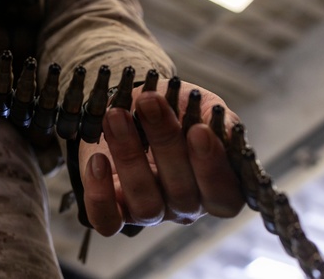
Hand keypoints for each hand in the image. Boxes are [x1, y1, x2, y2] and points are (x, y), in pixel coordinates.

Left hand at [79, 79, 243, 234]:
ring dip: (129, 157)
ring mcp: (150, 211)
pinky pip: (107, 220)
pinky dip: (99, 195)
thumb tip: (226, 130)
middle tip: (149, 102)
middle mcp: (185, 205)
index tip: (199, 130)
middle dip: (164, 142)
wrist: (135, 104)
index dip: (212, 167)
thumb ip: (216, 118)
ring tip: (116, 116)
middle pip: (182, 194)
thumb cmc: (175, 108)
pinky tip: (97, 160)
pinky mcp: (114, 210)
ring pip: (145, 205)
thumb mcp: (200, 105)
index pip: (224, 196)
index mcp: (214, 186)